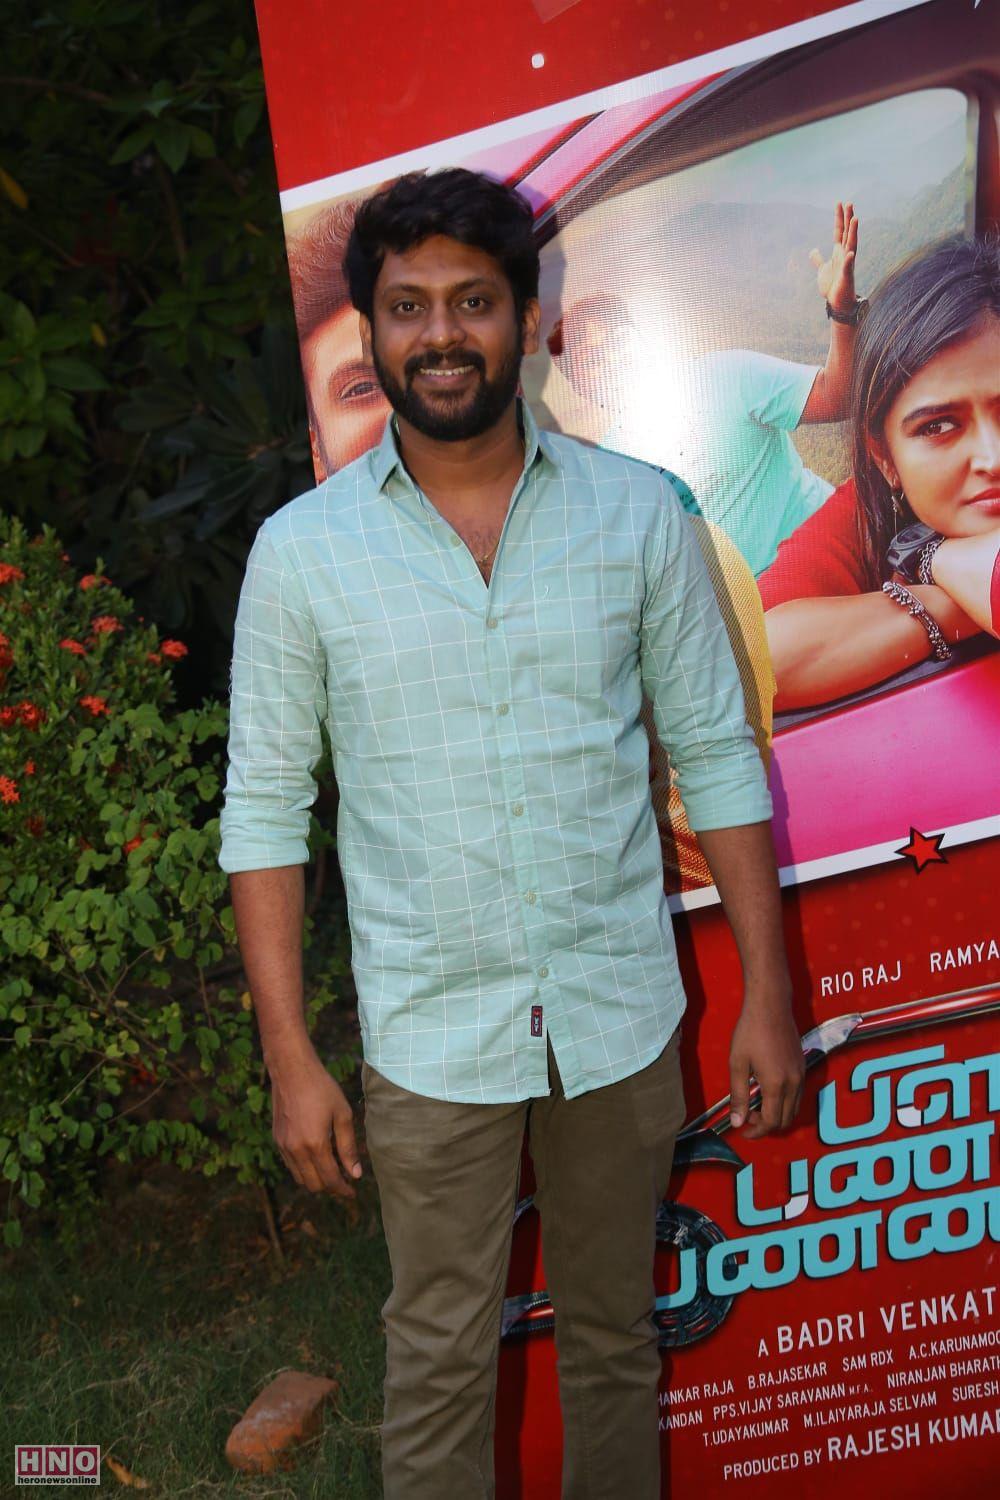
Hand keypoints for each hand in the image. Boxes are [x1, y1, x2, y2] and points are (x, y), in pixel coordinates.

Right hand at [267, 1039, 361, 1199]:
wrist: (292, 1070)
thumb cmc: (321, 1088)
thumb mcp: (343, 1114)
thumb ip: (348, 1147)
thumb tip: (355, 1173)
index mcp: (315, 1144)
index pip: (330, 1179)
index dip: (342, 1189)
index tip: (352, 1192)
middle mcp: (296, 1150)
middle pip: (313, 1185)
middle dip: (330, 1187)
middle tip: (344, 1181)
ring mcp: (284, 1146)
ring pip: (300, 1178)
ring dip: (316, 1179)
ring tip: (331, 1169)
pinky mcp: (277, 1140)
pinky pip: (291, 1165)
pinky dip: (303, 1168)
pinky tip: (316, 1157)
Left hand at [729, 988, 804, 1137]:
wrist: (771, 1006)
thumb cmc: (750, 1032)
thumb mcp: (738, 1064)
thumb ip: (738, 1096)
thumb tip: (737, 1122)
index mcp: (776, 1085)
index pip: (771, 1122)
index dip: (757, 1132)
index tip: (743, 1131)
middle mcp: (794, 1083)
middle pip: (786, 1120)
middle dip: (767, 1125)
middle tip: (748, 1117)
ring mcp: (801, 1074)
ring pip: (794, 1109)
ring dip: (778, 1114)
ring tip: (757, 1105)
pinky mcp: (803, 1066)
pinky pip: (798, 1095)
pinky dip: (785, 1102)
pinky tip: (768, 1091)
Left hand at [810, 201, 857, 312]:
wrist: (838, 302)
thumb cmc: (832, 285)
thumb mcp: (822, 269)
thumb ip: (818, 259)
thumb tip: (813, 250)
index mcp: (838, 252)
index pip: (839, 231)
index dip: (839, 218)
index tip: (839, 203)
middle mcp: (844, 254)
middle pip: (847, 233)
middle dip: (848, 219)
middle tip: (850, 203)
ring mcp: (847, 264)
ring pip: (851, 245)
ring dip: (853, 233)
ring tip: (855, 219)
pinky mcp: (846, 276)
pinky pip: (848, 267)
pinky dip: (849, 260)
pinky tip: (850, 253)